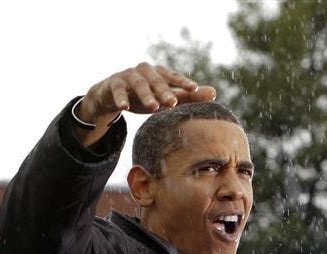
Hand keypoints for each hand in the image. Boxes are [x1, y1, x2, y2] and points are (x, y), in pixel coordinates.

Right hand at [75, 62, 216, 145]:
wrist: (112, 96)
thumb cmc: (143, 96)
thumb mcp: (165, 97)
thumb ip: (188, 96)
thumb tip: (214, 93)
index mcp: (159, 73)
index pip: (174, 77)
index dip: (184, 83)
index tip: (195, 89)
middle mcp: (145, 71)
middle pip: (157, 80)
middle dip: (165, 91)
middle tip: (173, 102)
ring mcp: (128, 76)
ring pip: (138, 84)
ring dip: (146, 95)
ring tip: (153, 107)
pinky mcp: (113, 83)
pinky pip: (117, 90)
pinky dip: (121, 98)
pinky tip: (124, 108)